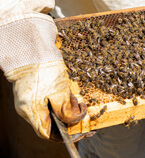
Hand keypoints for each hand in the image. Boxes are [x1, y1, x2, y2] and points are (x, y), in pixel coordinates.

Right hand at [0, 14, 86, 138]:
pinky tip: (68, 90)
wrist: (32, 45)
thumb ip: (66, 110)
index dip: (65, 134)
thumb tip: (73, 121)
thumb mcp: (59, 91)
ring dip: (66, 106)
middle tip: (81, 109)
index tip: (80, 129)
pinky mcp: (34, 88)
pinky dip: (61, 97)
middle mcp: (27, 107)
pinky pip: (49, 99)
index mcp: (31, 111)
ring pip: (51, 109)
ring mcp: (29, 97)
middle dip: (68, 118)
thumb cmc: (44, 67)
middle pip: (50, 121)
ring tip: (76, 98)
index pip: (47, 133)